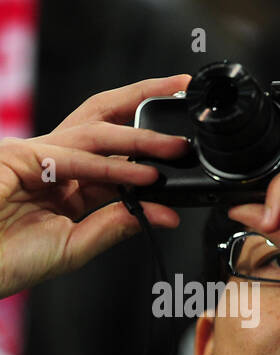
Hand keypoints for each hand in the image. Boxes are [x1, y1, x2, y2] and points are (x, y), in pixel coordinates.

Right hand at [0, 75, 190, 298]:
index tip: (185, 141)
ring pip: (95, 134)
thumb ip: (118, 225)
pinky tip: (144, 174)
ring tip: (176, 147)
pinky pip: (74, 158)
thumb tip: (166, 214)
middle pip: (102, 119)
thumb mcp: (78, 245)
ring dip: (139, 138)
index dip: (150, 143)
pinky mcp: (17, 157)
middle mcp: (53, 160)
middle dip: (141, 100)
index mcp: (68, 180)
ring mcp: (33, 154)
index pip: (115, 151)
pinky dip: (112, 166)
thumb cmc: (12, 259)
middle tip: (180, 92)